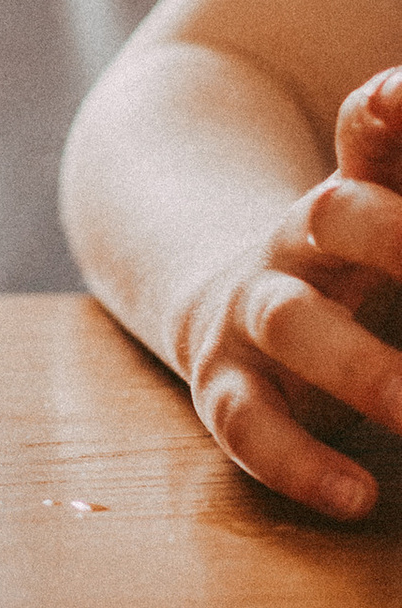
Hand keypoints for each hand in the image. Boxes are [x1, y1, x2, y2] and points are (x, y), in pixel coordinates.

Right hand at [177, 69, 401, 519]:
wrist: (222, 297)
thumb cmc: (356, 263)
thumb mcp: (385, 210)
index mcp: (350, 192)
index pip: (367, 132)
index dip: (391, 110)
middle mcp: (298, 243)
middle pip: (331, 214)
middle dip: (392, 238)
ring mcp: (254, 312)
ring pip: (290, 323)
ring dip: (359, 366)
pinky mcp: (225, 386)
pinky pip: (246, 422)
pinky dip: (297, 463)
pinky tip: (357, 497)